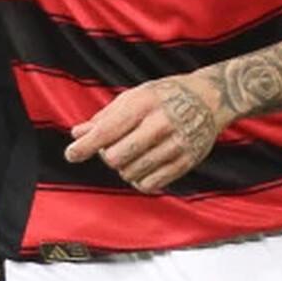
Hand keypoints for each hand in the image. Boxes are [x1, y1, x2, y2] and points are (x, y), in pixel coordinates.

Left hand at [64, 73, 230, 193]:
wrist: (210, 97)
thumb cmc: (164, 96)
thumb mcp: (133, 96)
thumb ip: (104, 117)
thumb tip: (76, 133)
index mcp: (143, 104)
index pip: (107, 131)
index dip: (85, 146)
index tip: (70, 155)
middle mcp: (160, 124)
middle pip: (116, 157)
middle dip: (108, 156)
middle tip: (113, 148)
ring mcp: (176, 145)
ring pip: (131, 173)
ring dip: (124, 168)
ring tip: (132, 154)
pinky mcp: (187, 162)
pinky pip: (150, 184)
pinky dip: (139, 180)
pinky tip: (143, 166)